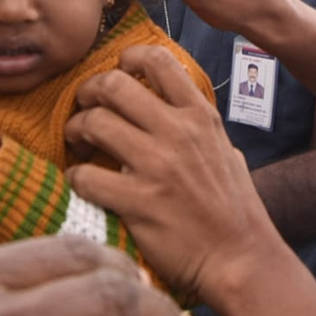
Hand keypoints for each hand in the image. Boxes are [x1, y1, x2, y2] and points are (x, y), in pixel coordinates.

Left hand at [65, 44, 285, 304]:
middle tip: (86, 108)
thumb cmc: (234, 207)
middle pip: (115, 83)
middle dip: (89, 92)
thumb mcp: (225, 150)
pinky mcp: (138, 202)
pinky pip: (86, 176)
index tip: (117, 72)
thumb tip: (175, 108)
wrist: (239, 257)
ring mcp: (158, 166)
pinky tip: (82, 182)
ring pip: (95, 122)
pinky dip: (76, 177)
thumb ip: (198, 126)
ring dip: (76, 130)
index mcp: (199, 116)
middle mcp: (179, 132)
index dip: (128, 58)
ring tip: (78, 143)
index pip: (158, 60)